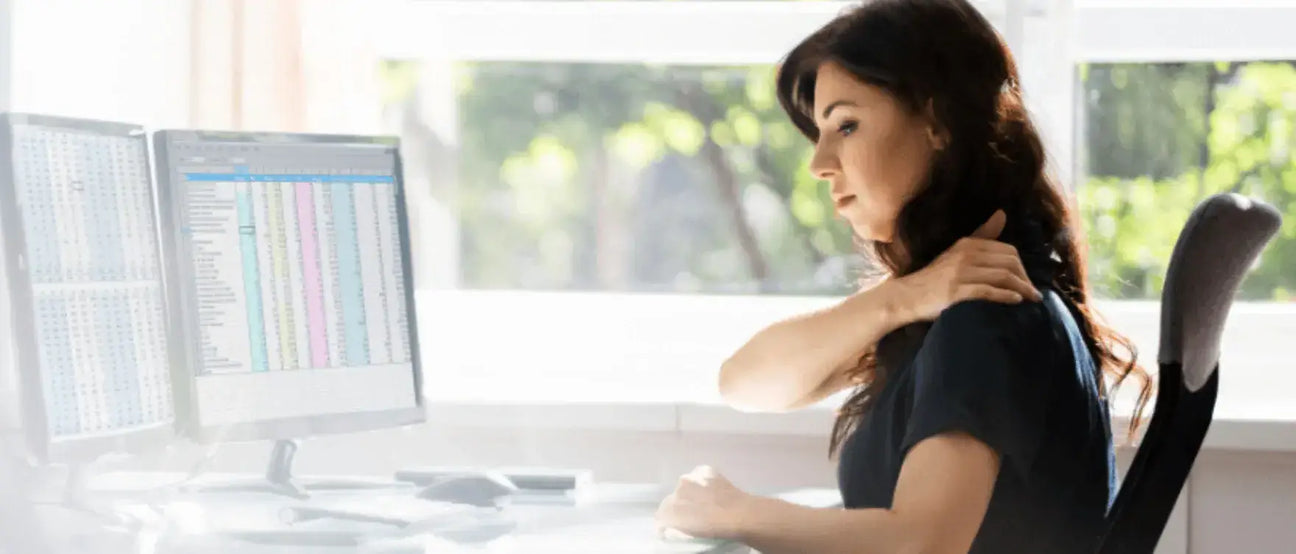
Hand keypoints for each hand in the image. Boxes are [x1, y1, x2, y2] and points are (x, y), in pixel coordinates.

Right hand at [655, 466, 752, 540]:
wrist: (741, 514)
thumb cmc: (715, 529)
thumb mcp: (690, 532)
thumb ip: (675, 527)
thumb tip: (669, 526)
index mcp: (671, 507)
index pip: (661, 514)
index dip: (667, 521)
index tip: (674, 526)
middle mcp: (676, 489)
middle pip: (674, 498)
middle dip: (680, 506)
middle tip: (694, 514)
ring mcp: (691, 477)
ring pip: (685, 486)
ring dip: (691, 493)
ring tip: (705, 503)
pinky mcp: (704, 470)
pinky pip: (698, 477)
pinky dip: (702, 484)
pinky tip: (712, 492)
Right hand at [887, 209, 1041, 322]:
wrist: (906, 296)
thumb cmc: (934, 277)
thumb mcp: (956, 252)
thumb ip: (981, 235)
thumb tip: (1002, 214)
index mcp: (967, 244)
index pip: (1008, 251)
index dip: (1022, 266)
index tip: (1027, 280)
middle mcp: (965, 256)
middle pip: (1009, 263)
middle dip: (1025, 278)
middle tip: (1032, 293)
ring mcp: (960, 274)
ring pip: (1002, 277)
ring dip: (1022, 289)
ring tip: (1030, 299)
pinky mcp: (955, 292)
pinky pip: (988, 291)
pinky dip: (1005, 296)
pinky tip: (1015, 301)